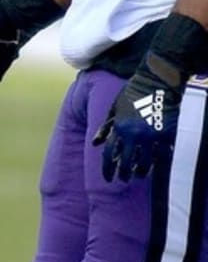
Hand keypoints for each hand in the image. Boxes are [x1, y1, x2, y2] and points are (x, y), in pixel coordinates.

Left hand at [93, 59, 181, 182]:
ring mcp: (151, 135)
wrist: (156, 82)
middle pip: (126, 163)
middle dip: (123, 174)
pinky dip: (158, 162)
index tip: (107, 178)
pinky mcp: (167, 134)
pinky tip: (155, 166)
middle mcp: (133, 134)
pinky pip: (163, 155)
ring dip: (141, 172)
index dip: (107, 169)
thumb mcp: (114, 109)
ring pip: (146, 163)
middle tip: (123, 179)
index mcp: (119, 128)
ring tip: (139, 175)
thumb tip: (95, 144)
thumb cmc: (132, 93)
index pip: (108, 155)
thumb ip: (105, 128)